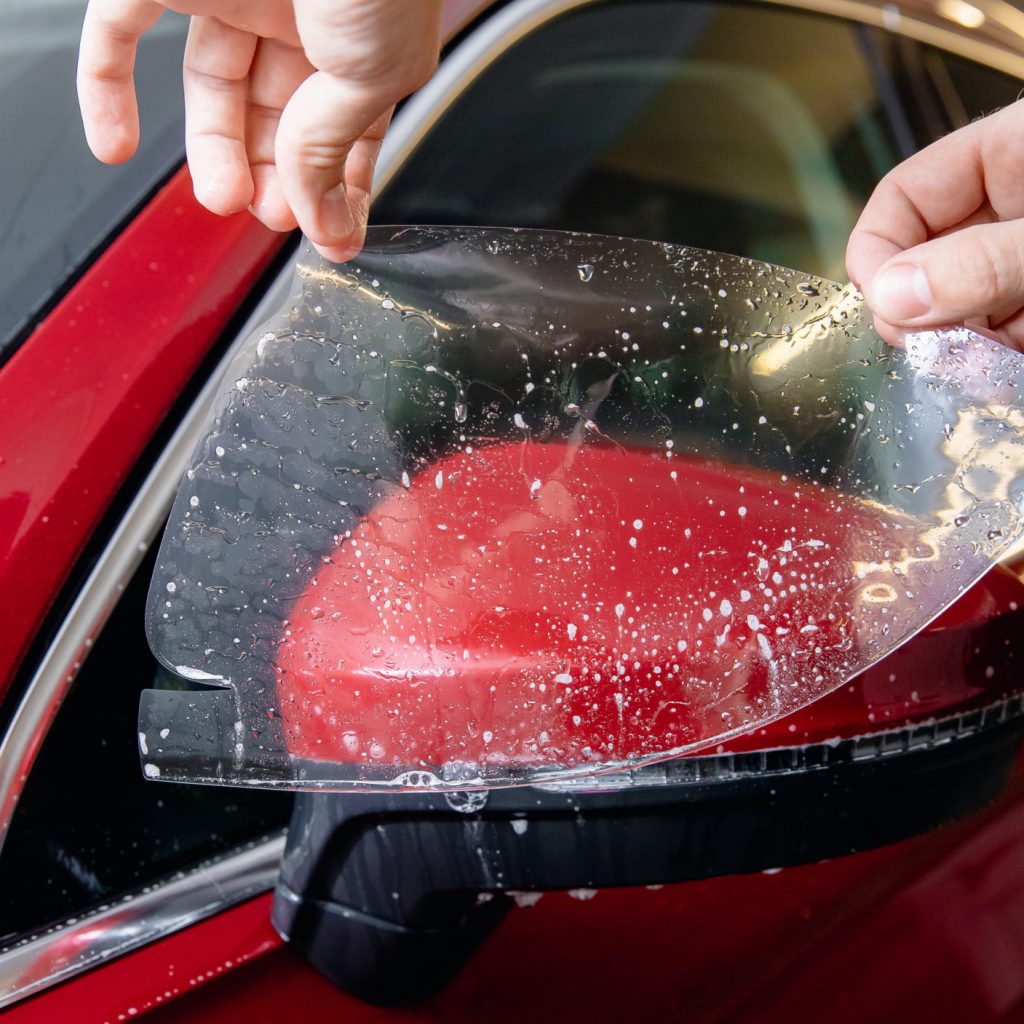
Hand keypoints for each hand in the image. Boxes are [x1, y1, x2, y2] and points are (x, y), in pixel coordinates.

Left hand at [77, 0, 442, 260]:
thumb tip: (320, 210)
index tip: (331, 233)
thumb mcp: (369, 76)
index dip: (337, 188)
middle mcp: (300, 19)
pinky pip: (121, 31)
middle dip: (276, 177)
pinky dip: (107, 91)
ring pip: (209, 87)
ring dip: (212, 152)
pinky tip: (115, 145)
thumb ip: (333, 147)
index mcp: (361, 44)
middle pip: (277, 117)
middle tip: (271, 218)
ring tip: (222, 199)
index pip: (345, 132)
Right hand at [846, 99, 1023, 349]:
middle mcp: (1011, 203)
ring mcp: (1021, 257)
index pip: (903, 195)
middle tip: (928, 347)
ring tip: (985, 360)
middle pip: (925, 258)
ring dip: (962, 343)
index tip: (883, 307)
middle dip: (921, 310)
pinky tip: (1007, 361)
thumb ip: (982, 261)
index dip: (877, 253)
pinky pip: (996, 333)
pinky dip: (994, 356)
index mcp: (1011, 152)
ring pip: (958, 305)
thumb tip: (891, 296)